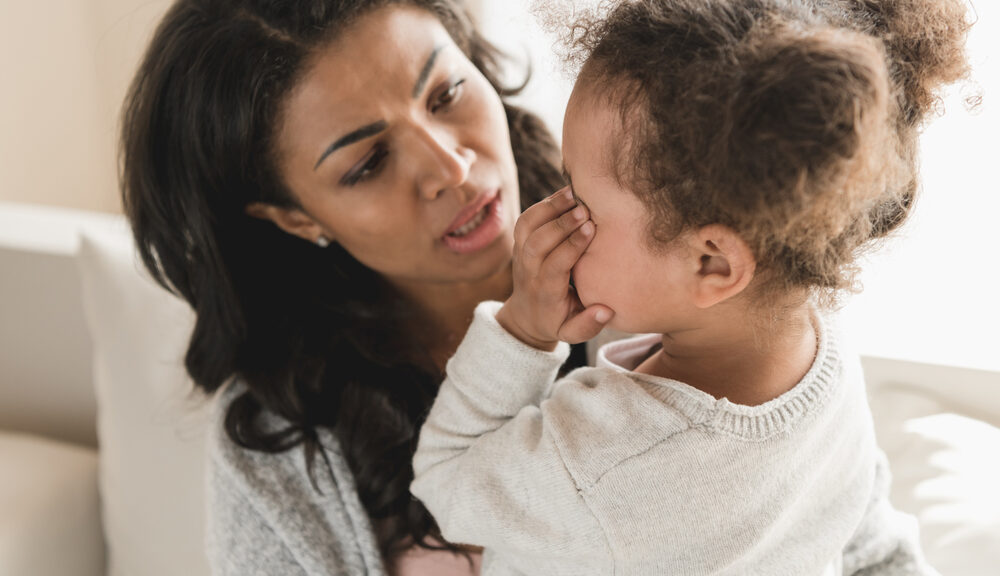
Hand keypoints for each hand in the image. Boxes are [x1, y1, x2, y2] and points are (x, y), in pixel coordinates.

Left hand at [495, 188, 613, 349]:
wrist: (527, 316)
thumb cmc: (556, 321)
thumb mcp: (571, 332)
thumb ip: (588, 325)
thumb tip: (606, 310)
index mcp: (544, 292)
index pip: (554, 266)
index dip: (571, 246)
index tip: (590, 229)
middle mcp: (528, 271)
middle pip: (536, 243)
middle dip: (560, 224)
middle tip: (584, 208)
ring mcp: (520, 254)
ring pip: (526, 226)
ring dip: (549, 207)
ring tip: (574, 193)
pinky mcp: (519, 242)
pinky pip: (526, 219)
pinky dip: (543, 204)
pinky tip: (567, 194)